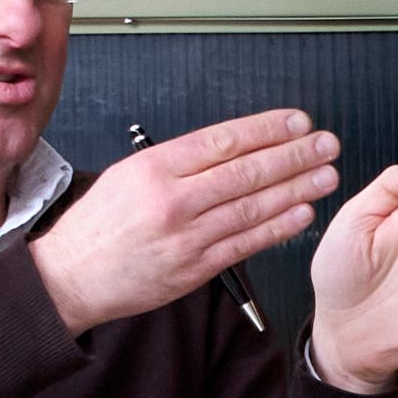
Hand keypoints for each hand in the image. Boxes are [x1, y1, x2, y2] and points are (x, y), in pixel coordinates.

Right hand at [34, 110, 342, 332]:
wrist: (72, 276)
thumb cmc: (99, 226)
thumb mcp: (128, 174)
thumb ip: (178, 162)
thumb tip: (230, 147)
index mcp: (155, 166)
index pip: (223, 140)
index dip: (267, 129)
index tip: (297, 121)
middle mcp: (173, 199)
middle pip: (245, 170)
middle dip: (293, 155)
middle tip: (325, 144)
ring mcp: (186, 235)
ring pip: (252, 206)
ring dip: (296, 189)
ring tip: (326, 175)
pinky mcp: (195, 268)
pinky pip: (245, 243)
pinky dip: (277, 228)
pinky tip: (301, 213)